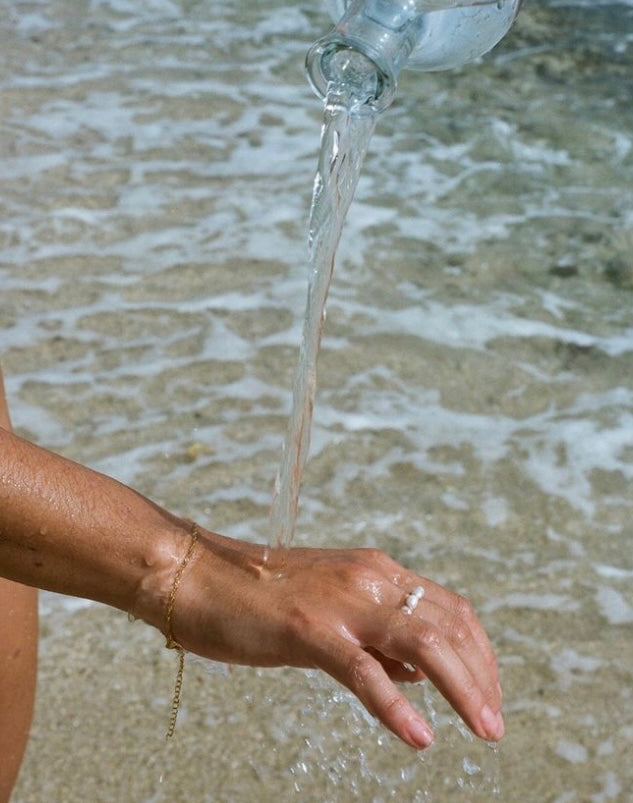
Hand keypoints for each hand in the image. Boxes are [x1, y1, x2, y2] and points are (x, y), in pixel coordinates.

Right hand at [170, 530, 503, 749]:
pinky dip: (395, 704)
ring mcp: (341, 602)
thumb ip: (378, 635)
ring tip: (484, 730)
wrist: (197, 574)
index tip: (488, 694)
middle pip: (450, 625)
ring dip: (463, 688)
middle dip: (482, 676)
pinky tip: (419, 737)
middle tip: (494, 723)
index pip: (450, 610)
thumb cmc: (260, 598)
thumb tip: (421, 669)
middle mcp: (370, 579)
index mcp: (377, 573)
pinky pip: (362, 670)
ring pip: (423, 641)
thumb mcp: (332, 610)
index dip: (480, 654)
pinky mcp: (308, 629)